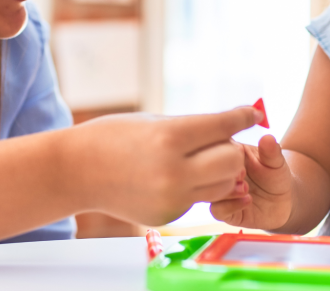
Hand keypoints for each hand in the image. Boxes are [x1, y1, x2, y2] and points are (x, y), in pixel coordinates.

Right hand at [64, 106, 261, 225]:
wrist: (75, 171)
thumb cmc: (113, 137)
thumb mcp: (154, 122)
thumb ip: (194, 127)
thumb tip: (234, 125)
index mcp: (170, 138)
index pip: (224, 126)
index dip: (243, 117)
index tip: (253, 114)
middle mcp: (173, 171)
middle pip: (232, 160)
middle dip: (230, 147)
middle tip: (217, 140)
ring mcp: (171, 198)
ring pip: (223, 185)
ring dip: (219, 170)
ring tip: (199, 159)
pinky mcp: (167, 216)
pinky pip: (199, 200)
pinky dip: (196, 187)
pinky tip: (176, 176)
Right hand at [209, 134, 293, 229]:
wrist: (283, 200)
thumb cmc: (275, 175)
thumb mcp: (276, 161)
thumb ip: (271, 151)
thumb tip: (268, 138)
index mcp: (226, 152)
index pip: (214, 145)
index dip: (223, 150)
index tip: (240, 154)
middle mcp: (218, 172)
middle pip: (205, 169)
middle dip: (222, 172)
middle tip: (242, 174)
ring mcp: (219, 192)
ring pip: (208, 191)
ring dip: (226, 190)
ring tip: (246, 188)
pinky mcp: (224, 211)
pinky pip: (217, 210)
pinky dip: (231, 206)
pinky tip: (248, 200)